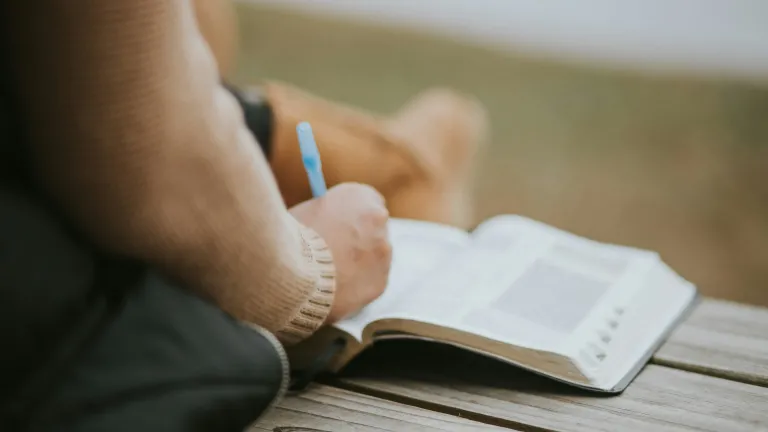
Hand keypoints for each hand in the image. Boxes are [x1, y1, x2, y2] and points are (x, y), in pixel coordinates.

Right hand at [289, 183, 391, 323]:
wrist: (294, 272)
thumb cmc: (292, 238)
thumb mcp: (306, 211)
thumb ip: (326, 213)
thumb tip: (329, 221)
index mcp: (360, 195)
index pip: (366, 201)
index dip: (351, 216)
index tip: (340, 225)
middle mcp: (379, 219)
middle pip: (373, 230)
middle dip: (357, 240)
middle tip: (334, 252)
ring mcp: (383, 252)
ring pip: (373, 258)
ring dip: (358, 264)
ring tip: (328, 274)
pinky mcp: (380, 282)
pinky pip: (369, 283)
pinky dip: (356, 287)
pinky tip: (335, 289)